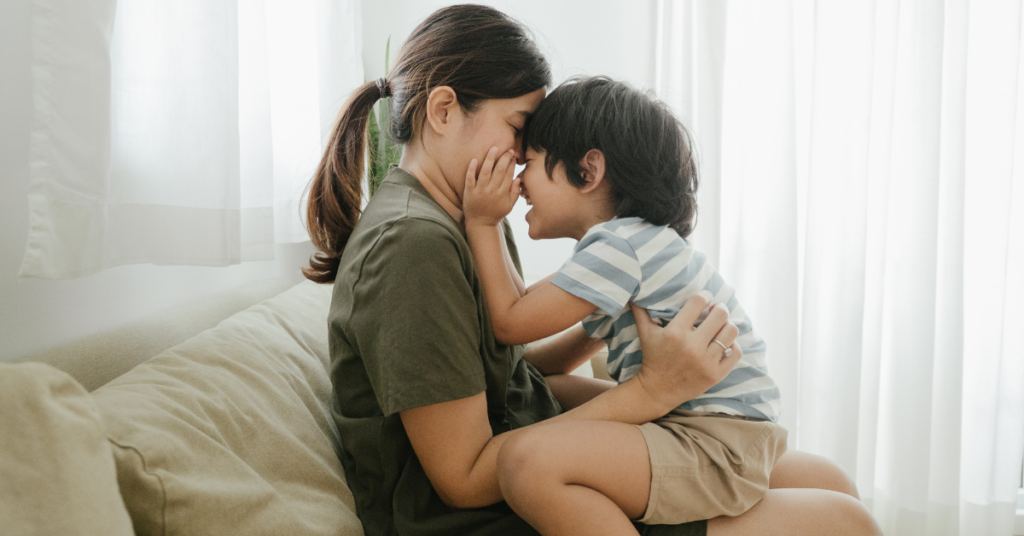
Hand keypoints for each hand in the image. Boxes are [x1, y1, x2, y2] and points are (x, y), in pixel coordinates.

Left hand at [464, 146, 519, 226]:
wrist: (480, 224)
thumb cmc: (496, 213)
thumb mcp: (509, 206)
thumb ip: (515, 193)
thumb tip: (518, 179)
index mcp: (502, 193)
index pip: (508, 174)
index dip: (511, 163)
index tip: (513, 154)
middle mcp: (492, 191)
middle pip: (499, 171)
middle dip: (504, 158)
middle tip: (507, 149)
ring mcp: (480, 191)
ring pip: (485, 172)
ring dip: (490, 159)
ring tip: (494, 148)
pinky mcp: (469, 192)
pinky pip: (470, 179)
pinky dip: (472, 169)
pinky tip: (475, 159)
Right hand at [629, 292, 740, 413]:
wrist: (657, 391)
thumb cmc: (652, 358)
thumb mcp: (645, 334)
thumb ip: (640, 312)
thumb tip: (632, 294)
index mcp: (675, 332)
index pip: (698, 302)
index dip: (705, 295)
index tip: (705, 297)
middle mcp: (692, 346)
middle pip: (720, 314)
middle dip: (720, 308)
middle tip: (717, 310)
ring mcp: (705, 361)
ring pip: (730, 332)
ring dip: (728, 325)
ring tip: (722, 326)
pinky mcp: (715, 374)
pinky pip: (735, 352)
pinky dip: (733, 345)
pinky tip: (725, 343)